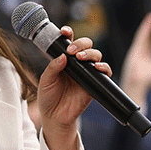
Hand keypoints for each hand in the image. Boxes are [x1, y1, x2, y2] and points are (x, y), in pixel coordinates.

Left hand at [36, 25, 108, 149]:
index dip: (68, 33)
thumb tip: (63, 56)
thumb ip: (52, 68)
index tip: (65, 31)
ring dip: (90, 53)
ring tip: (80, 58)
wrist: (55, 117)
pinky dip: (103, 67)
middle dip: (81, 43)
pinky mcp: (94, 84)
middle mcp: (76, 64)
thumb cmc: (48, 98)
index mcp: (63, 60)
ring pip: (95, 55)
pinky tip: (96, 67)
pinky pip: (104, 72)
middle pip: (85, 45)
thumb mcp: (45, 81)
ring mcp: (86, 73)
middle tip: (72, 51)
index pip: (68, 42)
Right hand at [120, 13, 150, 98]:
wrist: (138, 83)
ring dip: (148, 25)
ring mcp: (138, 48)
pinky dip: (145, 27)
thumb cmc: (148, 79)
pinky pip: (141, 35)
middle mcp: (142, 51)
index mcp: (148, 56)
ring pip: (144, 34)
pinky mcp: (136, 47)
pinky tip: (149, 21)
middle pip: (149, 37)